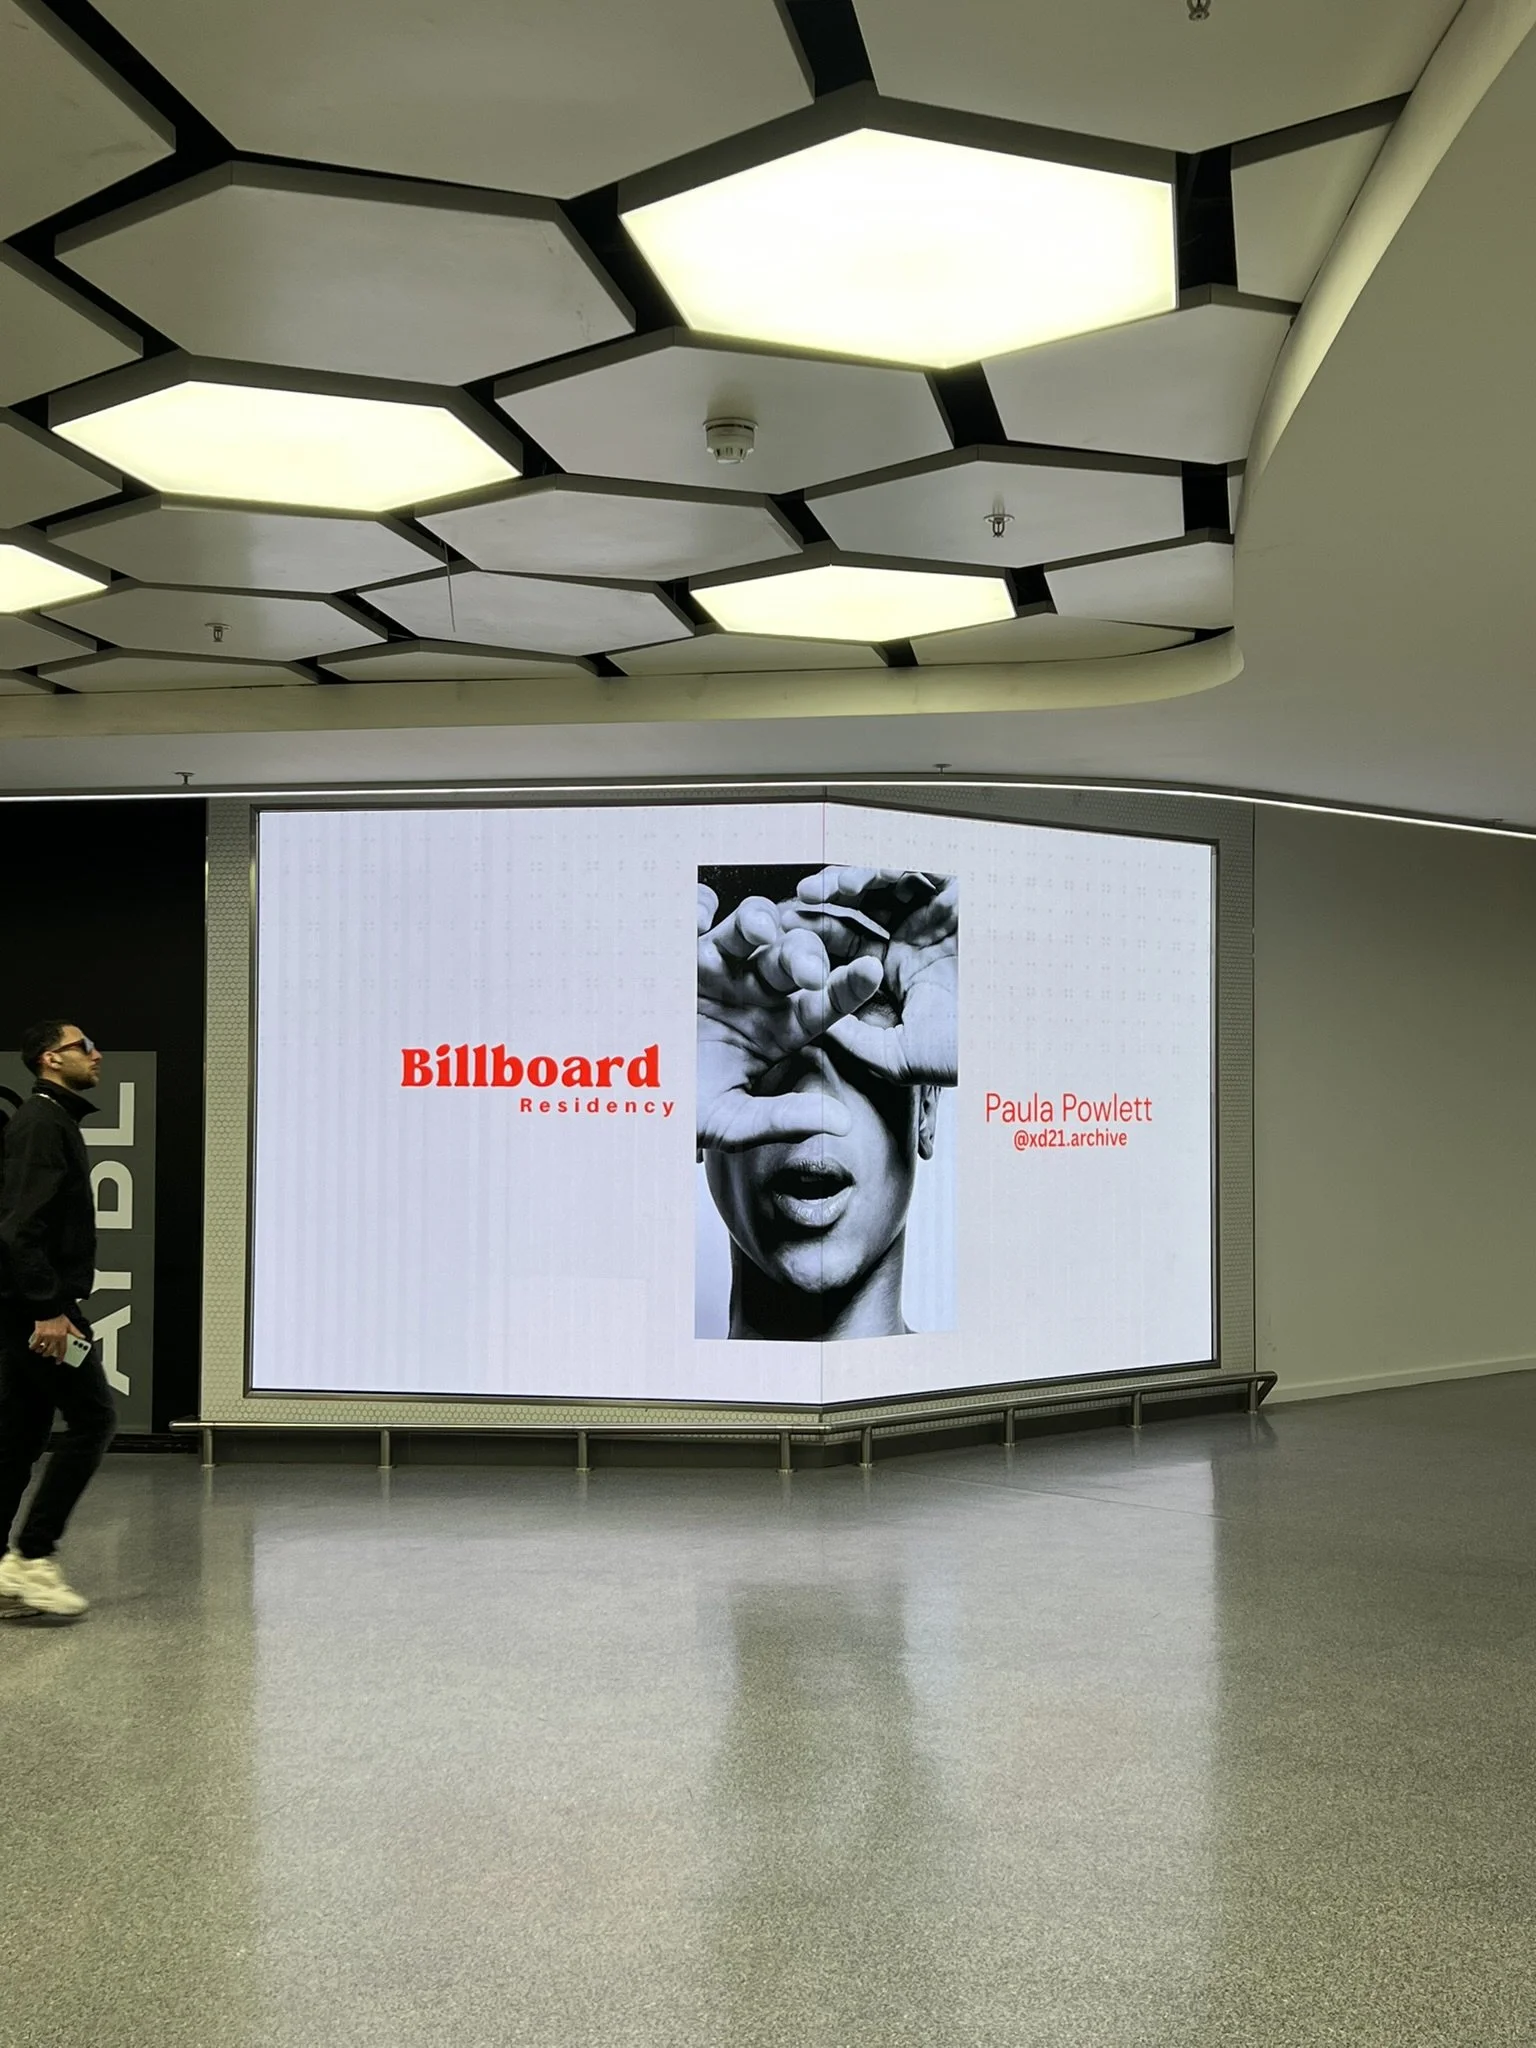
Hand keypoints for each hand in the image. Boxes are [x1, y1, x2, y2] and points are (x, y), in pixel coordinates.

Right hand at [30, 1314, 84, 1362]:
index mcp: (63, 1335)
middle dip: (49, 1355)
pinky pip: (35, 1343)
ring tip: (41, 1350)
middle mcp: (54, 1337)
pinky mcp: (38, 1333)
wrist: (49, 1310)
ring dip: (41, 1351)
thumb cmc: (58, 1317)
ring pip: (42, 1348)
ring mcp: (46, 1335)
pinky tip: (33, 1347)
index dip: (61, 1357)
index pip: (62, 1350)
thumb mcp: (69, 1324)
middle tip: (48, 1354)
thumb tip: (82, 1337)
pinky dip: (33, 1346)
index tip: (59, 1361)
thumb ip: (76, 1332)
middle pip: (51, 1351)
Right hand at [697, 883, 880, 1150]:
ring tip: (760, 932)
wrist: (627, 1096)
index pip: (826, 1002)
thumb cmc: (684, 1108)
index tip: (870, 972)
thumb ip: (784, 1118)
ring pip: (751, 926)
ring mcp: (720, 967)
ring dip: (760, 921)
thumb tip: (842, 1123)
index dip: (850, 986)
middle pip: (793, 956)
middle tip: (805, 971)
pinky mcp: (680, 953)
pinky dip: (699, 907)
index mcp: (782, 1026)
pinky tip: (699, 921)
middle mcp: (757, 990)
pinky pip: (696, 915)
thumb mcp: (733, 1122)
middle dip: (803, 956)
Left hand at [796, 867, 958, 1085]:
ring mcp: (933, 913)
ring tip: (814, 893)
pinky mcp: (957, 893)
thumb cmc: (969, 1052)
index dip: (810, 944)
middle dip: (818, 909)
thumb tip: (812, 1025)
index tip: (775, 947)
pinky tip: (849, 884)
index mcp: (897, 972)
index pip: (845, 950)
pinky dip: (879, 870)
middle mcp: (912, 938)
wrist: (1021, 1035)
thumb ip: (855, 1041)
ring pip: (878, 885)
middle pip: (855, 912)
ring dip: (841, 885)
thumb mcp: (899, 1057)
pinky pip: (914, 868)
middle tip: (784, 913)